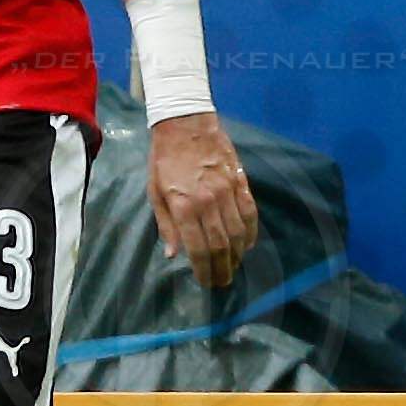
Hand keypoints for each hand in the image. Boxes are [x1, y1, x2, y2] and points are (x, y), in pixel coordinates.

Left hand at [147, 111, 258, 292]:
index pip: (197, 248)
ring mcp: (226, 192)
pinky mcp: (240, 182)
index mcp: (183, 205)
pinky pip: (250, 214)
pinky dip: (251, 233)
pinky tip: (247, 245)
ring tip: (233, 268)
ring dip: (237, 256)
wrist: (185, 122)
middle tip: (222, 283)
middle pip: (220, 246)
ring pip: (238, 233)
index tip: (205, 282)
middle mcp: (207, 202)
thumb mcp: (154, 191)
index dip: (203, 270)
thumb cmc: (164, 158)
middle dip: (222, 269)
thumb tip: (172, 254)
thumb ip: (165, 224)